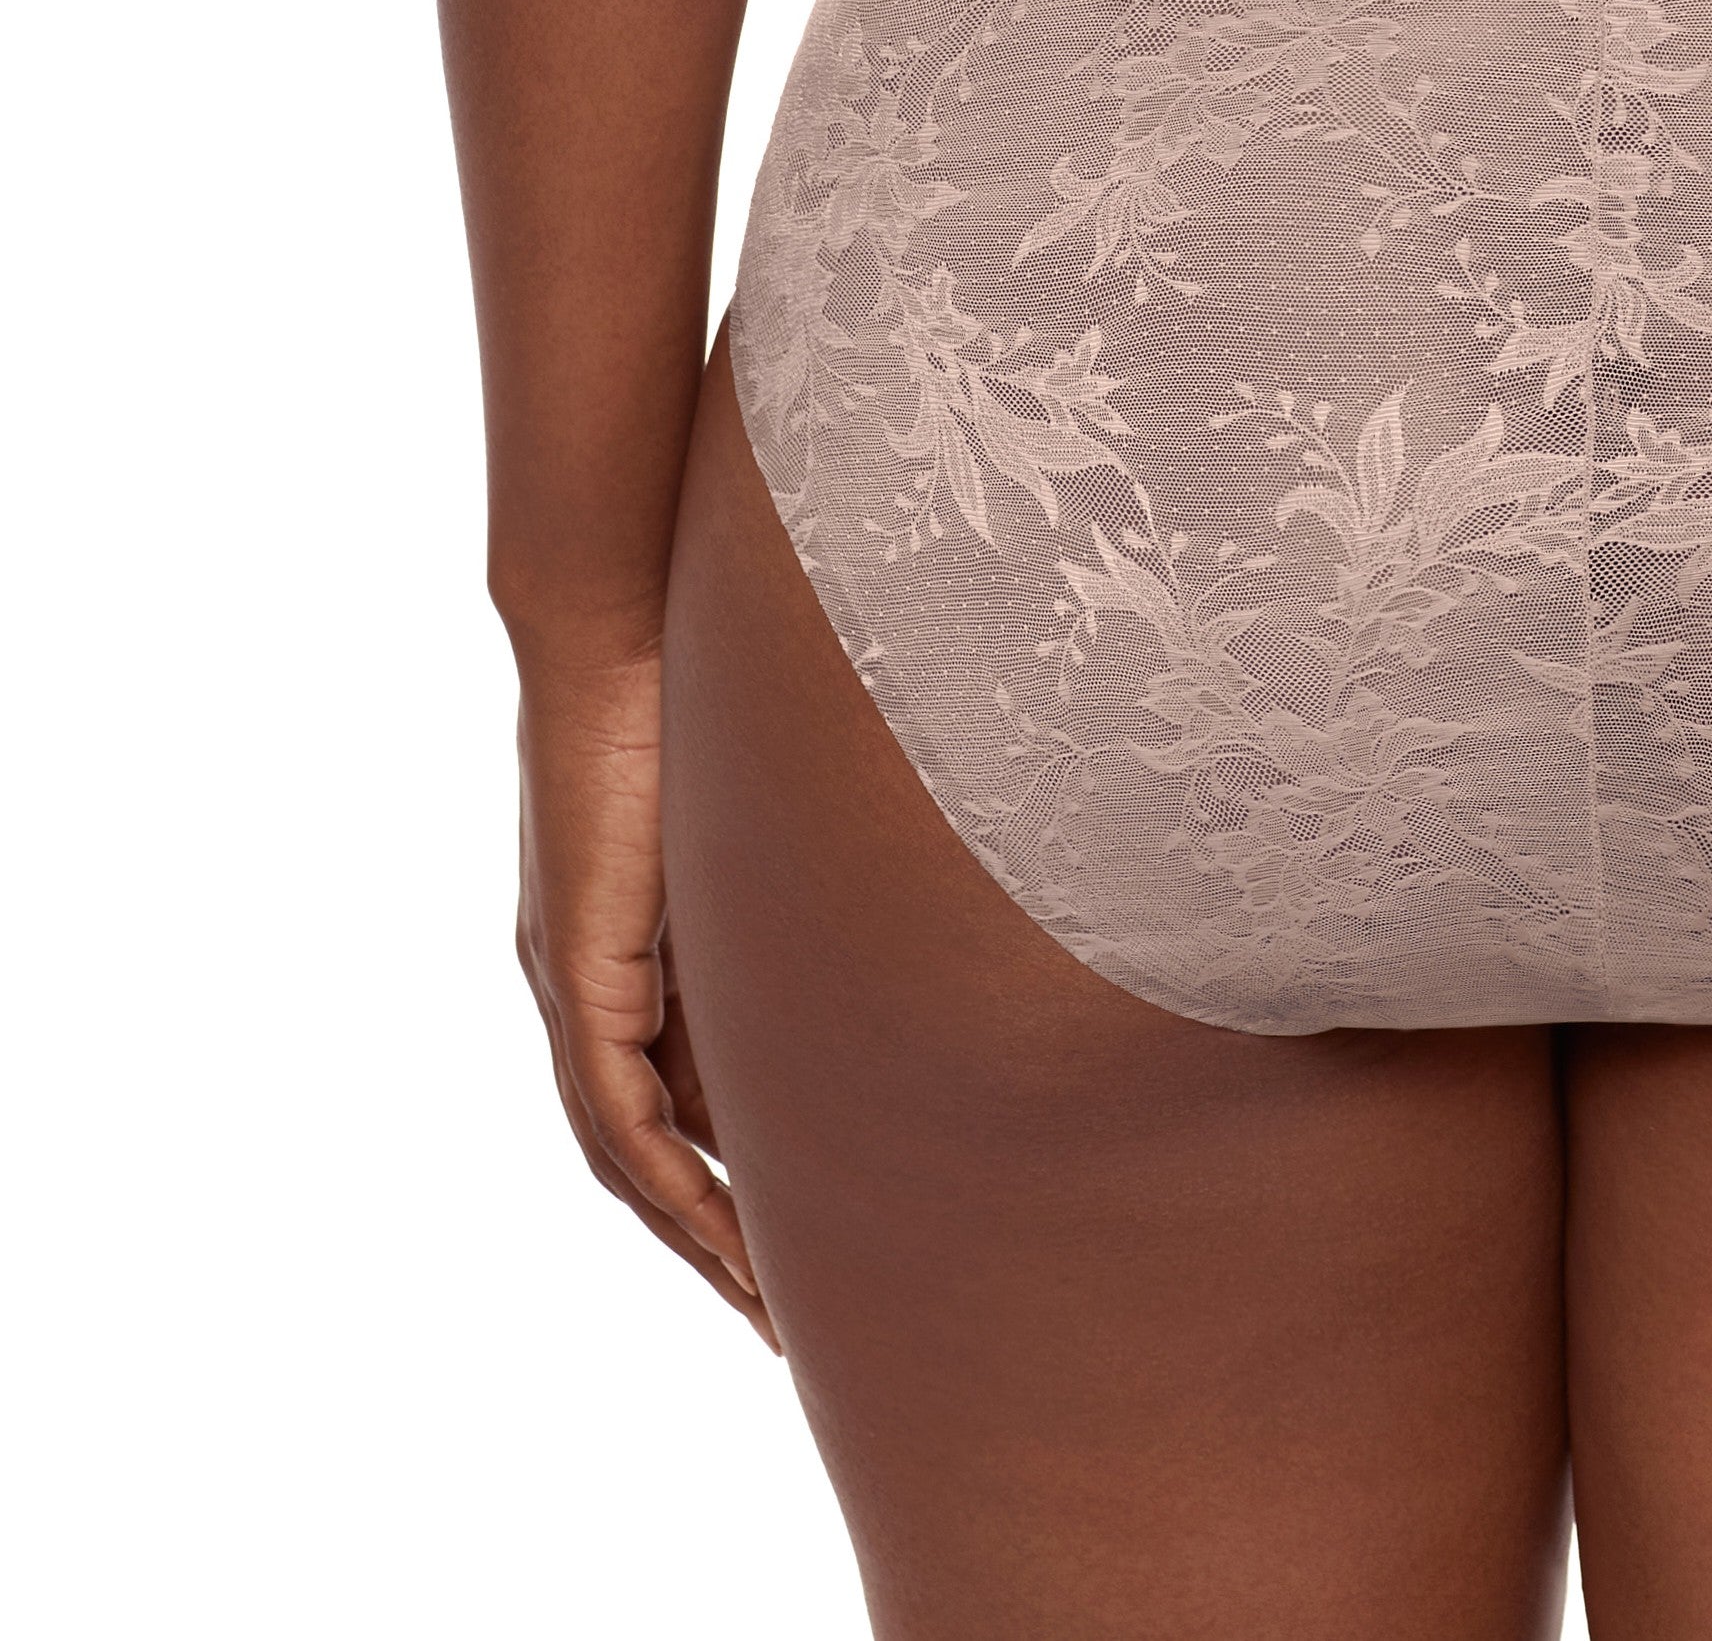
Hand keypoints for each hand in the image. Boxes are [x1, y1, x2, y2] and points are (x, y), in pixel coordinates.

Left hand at [514, 641, 776, 1348]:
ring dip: (701, 1238)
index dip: (742, 1166)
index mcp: (634, 936)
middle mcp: (587, 973)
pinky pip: (616, 1118)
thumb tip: (923, 878)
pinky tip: (724, 1241)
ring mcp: (573, 977)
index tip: (813, 1231)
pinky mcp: (575, 971)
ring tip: (772, 1312)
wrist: (618, 611)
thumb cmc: (705, 667)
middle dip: (723, 1234)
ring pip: (630, 1153)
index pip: (685, 1086)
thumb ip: (816, 859)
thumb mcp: (774, 802)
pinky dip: (670, 1188)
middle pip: (652, 1145)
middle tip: (795, 1315)